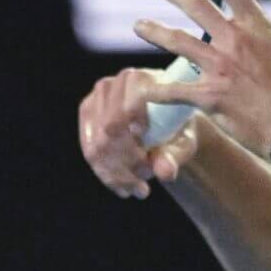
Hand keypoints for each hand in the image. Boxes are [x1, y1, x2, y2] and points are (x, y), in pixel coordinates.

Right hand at [78, 67, 202, 199]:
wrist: (166, 123)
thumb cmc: (179, 129)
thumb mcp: (183, 142)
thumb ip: (175, 155)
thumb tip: (165, 173)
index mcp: (141, 80)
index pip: (129, 107)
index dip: (132, 134)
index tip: (146, 158)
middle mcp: (113, 85)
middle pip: (109, 130)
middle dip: (127, 163)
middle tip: (147, 183)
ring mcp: (95, 99)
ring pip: (96, 144)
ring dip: (117, 174)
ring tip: (139, 191)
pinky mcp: (86, 115)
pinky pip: (89, 149)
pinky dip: (106, 174)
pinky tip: (122, 189)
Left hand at [131, 0, 270, 158]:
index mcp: (258, 30)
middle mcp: (234, 42)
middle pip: (196, 6)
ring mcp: (218, 68)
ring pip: (176, 41)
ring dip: (154, 30)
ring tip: (139, 25)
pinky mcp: (208, 97)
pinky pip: (172, 91)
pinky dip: (154, 91)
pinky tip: (141, 89)